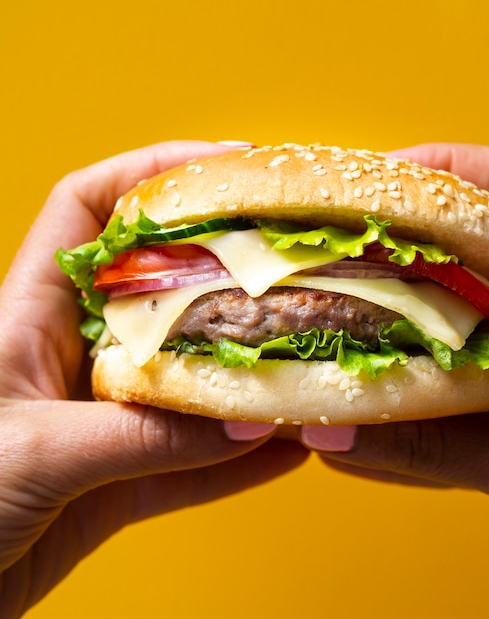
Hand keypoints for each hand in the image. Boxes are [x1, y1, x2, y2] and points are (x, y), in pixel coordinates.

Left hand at [0, 141, 307, 617]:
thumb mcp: (36, 452)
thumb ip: (142, 438)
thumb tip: (244, 422)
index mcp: (30, 316)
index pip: (88, 210)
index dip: (150, 174)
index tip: (220, 164)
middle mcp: (75, 356)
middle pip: (161, 289)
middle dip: (223, 269)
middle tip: (287, 258)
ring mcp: (104, 416)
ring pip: (190, 379)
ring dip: (247, 375)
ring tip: (305, 360)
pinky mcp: (120, 476)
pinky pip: (193, 459)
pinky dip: (239, 458)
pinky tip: (286, 450)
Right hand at [301, 144, 488, 600]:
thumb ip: (428, 450)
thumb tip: (331, 434)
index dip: (461, 164)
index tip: (393, 172)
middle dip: (421, 220)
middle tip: (356, 233)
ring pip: (476, 289)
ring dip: (418, 283)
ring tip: (358, 288)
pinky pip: (470, 351)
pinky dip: (426, 350)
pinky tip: (387, 372)